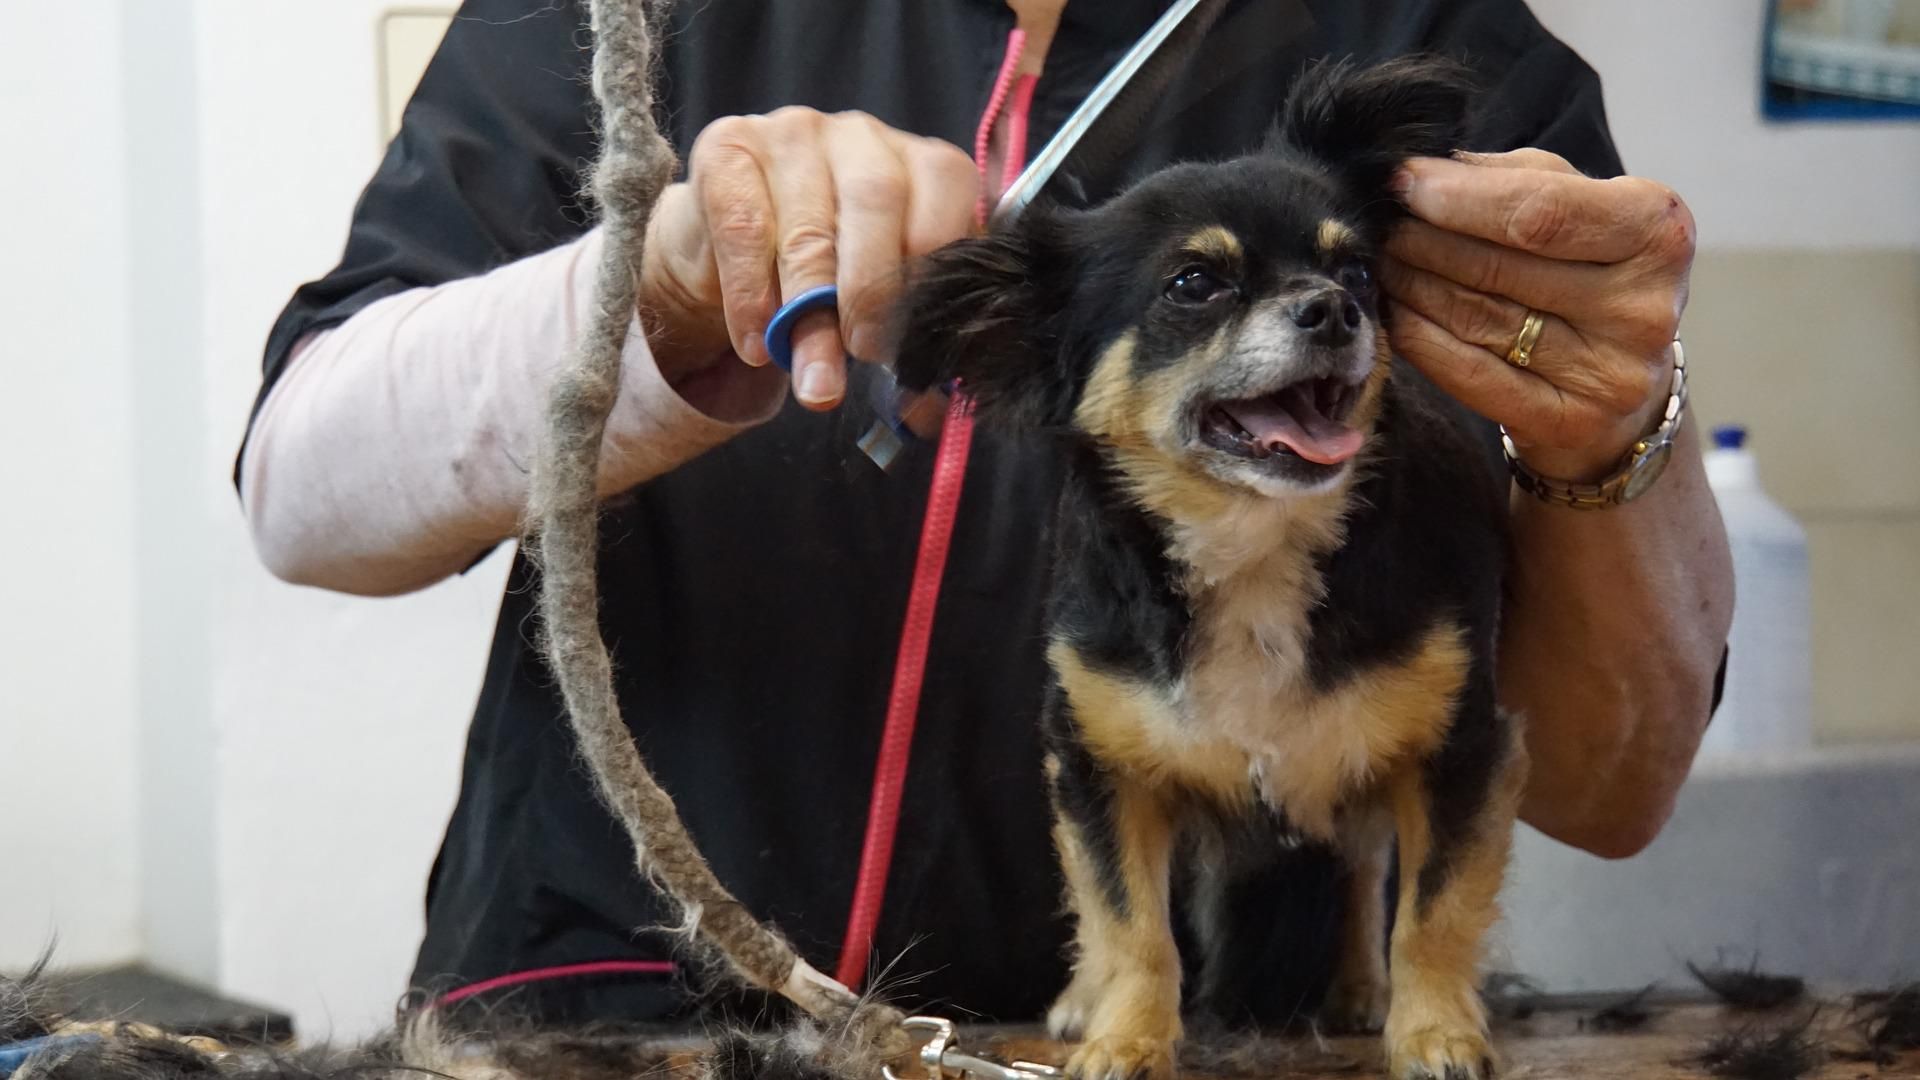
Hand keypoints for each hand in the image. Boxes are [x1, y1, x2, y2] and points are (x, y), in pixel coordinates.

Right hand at [638, 108, 976, 411]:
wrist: (729, 247)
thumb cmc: (826, 273)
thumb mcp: (880, 299)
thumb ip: (911, 335)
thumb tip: (927, 410)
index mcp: (921, 162)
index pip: (946, 197)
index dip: (929, 273)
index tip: (911, 341)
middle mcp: (862, 134)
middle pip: (877, 204)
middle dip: (872, 293)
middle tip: (865, 355)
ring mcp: (793, 132)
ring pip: (808, 228)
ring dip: (810, 318)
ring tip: (814, 382)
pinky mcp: (728, 145)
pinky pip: (744, 228)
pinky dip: (752, 298)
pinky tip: (756, 343)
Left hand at [1381, 150, 1695, 481]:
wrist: (1622, 383)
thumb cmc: (1589, 273)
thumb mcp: (1574, 207)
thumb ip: (1511, 180)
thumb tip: (1424, 167)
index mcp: (1656, 232)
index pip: (1542, 212)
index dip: (1462, 198)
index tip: (1403, 183)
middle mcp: (1644, 305)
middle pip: (1502, 266)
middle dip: (1425, 240)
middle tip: (1380, 225)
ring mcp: (1612, 373)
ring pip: (1480, 317)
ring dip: (1413, 286)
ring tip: (1379, 262)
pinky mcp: (1572, 423)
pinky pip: (1473, 374)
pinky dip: (1421, 340)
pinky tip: (1392, 314)